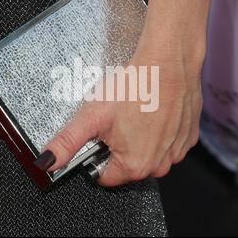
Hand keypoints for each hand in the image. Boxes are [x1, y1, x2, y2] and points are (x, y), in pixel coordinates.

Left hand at [39, 20, 204, 185]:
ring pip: (149, 153)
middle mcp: (160, 165)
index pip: (105, 175)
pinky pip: (169, 142)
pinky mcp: (189, 136)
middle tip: (118, 120)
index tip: (100, 136)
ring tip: (136, 112)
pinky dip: (160, 131)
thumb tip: (47, 161)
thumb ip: (67, 142)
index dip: (96, 156)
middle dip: (119, 147)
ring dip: (141, 139)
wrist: (168, 62)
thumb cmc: (134, 87)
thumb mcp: (92, 115)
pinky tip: (153, 112)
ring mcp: (177, 151)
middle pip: (127, 165)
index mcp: (135, 166)